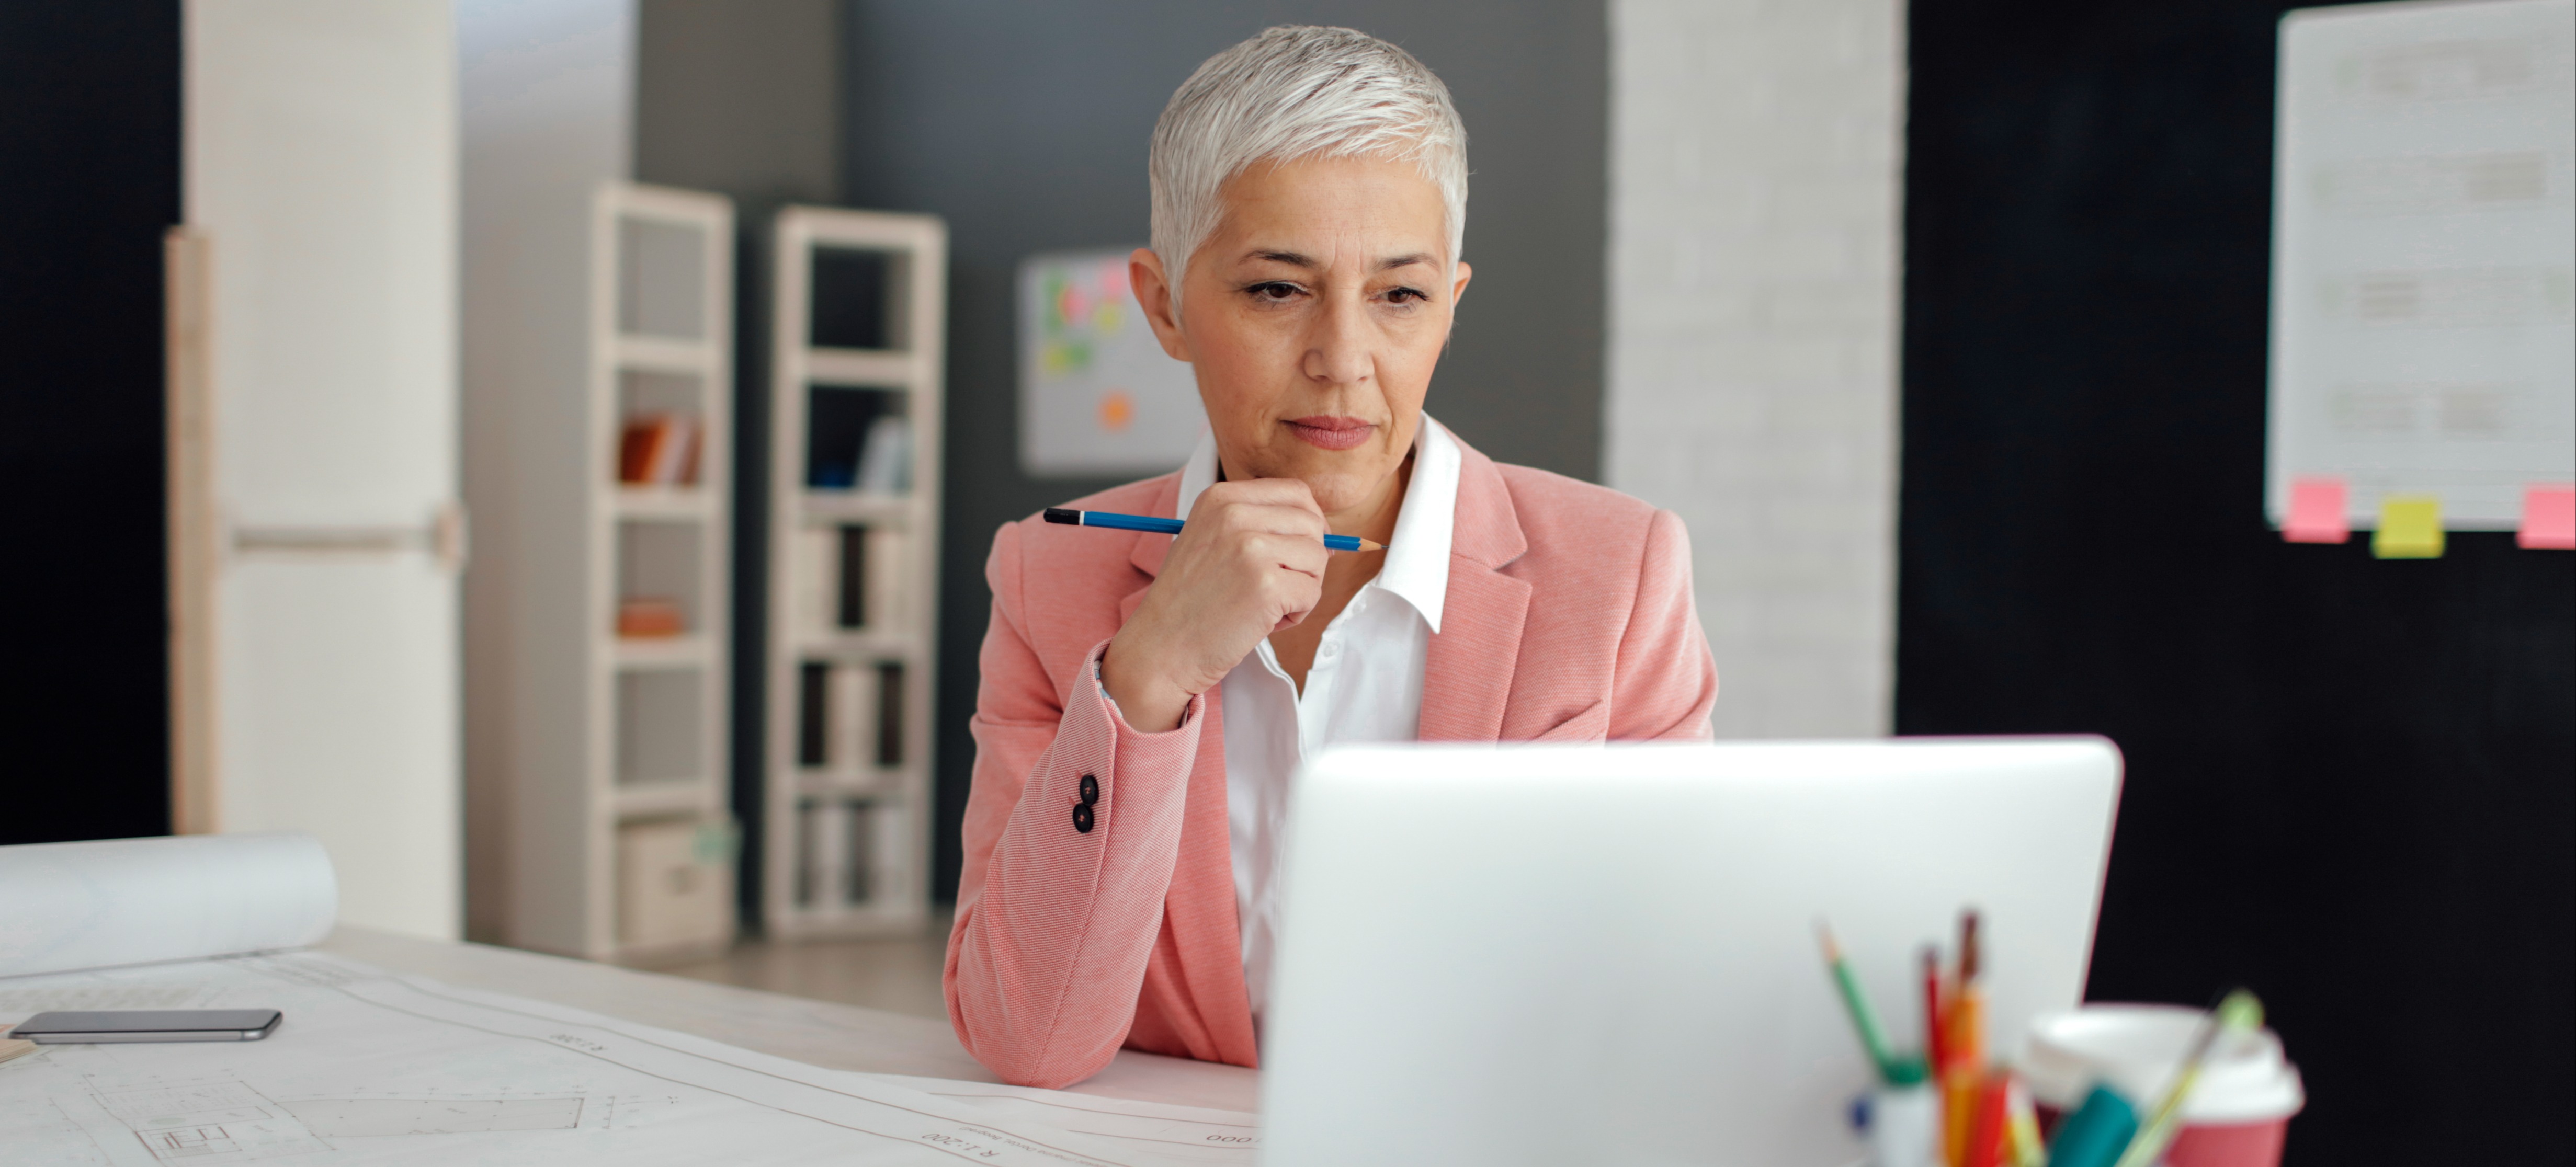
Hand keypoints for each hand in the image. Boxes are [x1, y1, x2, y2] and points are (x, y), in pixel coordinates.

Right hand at [1100, 479, 1327, 730]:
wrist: (1160, 649)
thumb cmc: (1190, 602)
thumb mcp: (1211, 540)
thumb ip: (1256, 524)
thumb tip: (1322, 530)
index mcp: (1221, 497)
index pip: (1295, 492)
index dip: (1310, 522)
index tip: (1302, 549)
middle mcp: (1234, 513)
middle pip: (1312, 524)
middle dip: (1308, 560)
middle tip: (1280, 587)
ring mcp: (1251, 548)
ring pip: (1318, 558)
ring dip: (1302, 588)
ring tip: (1266, 605)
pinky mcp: (1266, 585)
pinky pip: (1312, 593)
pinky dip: (1296, 614)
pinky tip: (1263, 622)